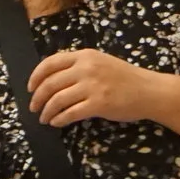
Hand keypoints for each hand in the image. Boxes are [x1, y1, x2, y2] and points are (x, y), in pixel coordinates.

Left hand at [29, 49, 158, 126]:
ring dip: (47, 111)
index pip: (50, 64)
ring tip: (44, 118)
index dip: (36, 77)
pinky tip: (56, 122)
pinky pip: (70, 113)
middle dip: (38, 98)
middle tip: (34, 108)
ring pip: (57, 100)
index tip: (30, 88)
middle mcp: (86, 68)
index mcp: (84, 56)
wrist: (149, 90)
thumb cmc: (125, 78)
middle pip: (50, 83)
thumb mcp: (101, 62)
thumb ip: (79, 66)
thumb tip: (53, 79)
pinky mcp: (98, 104)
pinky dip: (59, 119)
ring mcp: (92, 86)